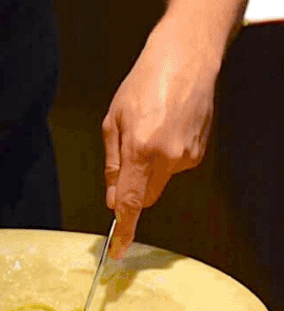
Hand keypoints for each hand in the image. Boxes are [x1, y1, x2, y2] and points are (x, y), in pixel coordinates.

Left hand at [103, 21, 216, 257]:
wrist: (186, 60)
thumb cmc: (144, 84)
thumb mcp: (112, 122)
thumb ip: (111, 165)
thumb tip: (111, 200)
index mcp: (141, 150)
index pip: (129, 202)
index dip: (124, 228)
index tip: (118, 249)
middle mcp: (168, 158)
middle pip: (144, 196)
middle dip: (130, 190)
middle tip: (124, 160)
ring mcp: (188, 156)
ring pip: (159, 183)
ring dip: (147, 169)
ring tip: (147, 132)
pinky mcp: (200, 153)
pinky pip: (173, 168)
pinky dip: (163, 158)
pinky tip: (164, 130)